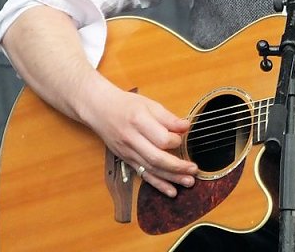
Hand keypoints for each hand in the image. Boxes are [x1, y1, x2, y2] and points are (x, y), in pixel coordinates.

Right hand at [77, 78, 197, 197]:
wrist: (100, 110)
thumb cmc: (127, 105)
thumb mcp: (149, 104)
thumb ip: (168, 118)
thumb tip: (186, 127)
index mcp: (139, 121)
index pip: (160, 138)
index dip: (175, 141)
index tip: (183, 136)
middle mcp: (132, 140)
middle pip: (156, 159)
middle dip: (178, 167)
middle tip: (194, 170)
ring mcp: (128, 152)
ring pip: (151, 170)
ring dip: (171, 178)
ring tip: (189, 182)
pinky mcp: (127, 160)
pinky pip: (143, 175)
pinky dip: (158, 184)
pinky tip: (171, 191)